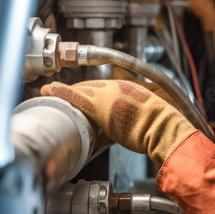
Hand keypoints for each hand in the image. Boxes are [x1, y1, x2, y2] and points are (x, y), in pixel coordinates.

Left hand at [41, 80, 196, 164]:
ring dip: (67, 92)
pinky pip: (76, 97)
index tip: (83, 93)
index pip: (104, 85)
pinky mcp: (100, 107)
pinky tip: (50, 90)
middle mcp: (118, 87)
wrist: (164, 128)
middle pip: (91, 86)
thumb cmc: (162, 124)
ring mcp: (108, 95)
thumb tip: (134, 109)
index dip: (91, 89)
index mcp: (130, 87)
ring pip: (82, 90)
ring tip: (52, 92)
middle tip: (64, 93)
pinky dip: (62, 92)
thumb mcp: (153, 107)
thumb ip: (140, 105)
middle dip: (77, 90)